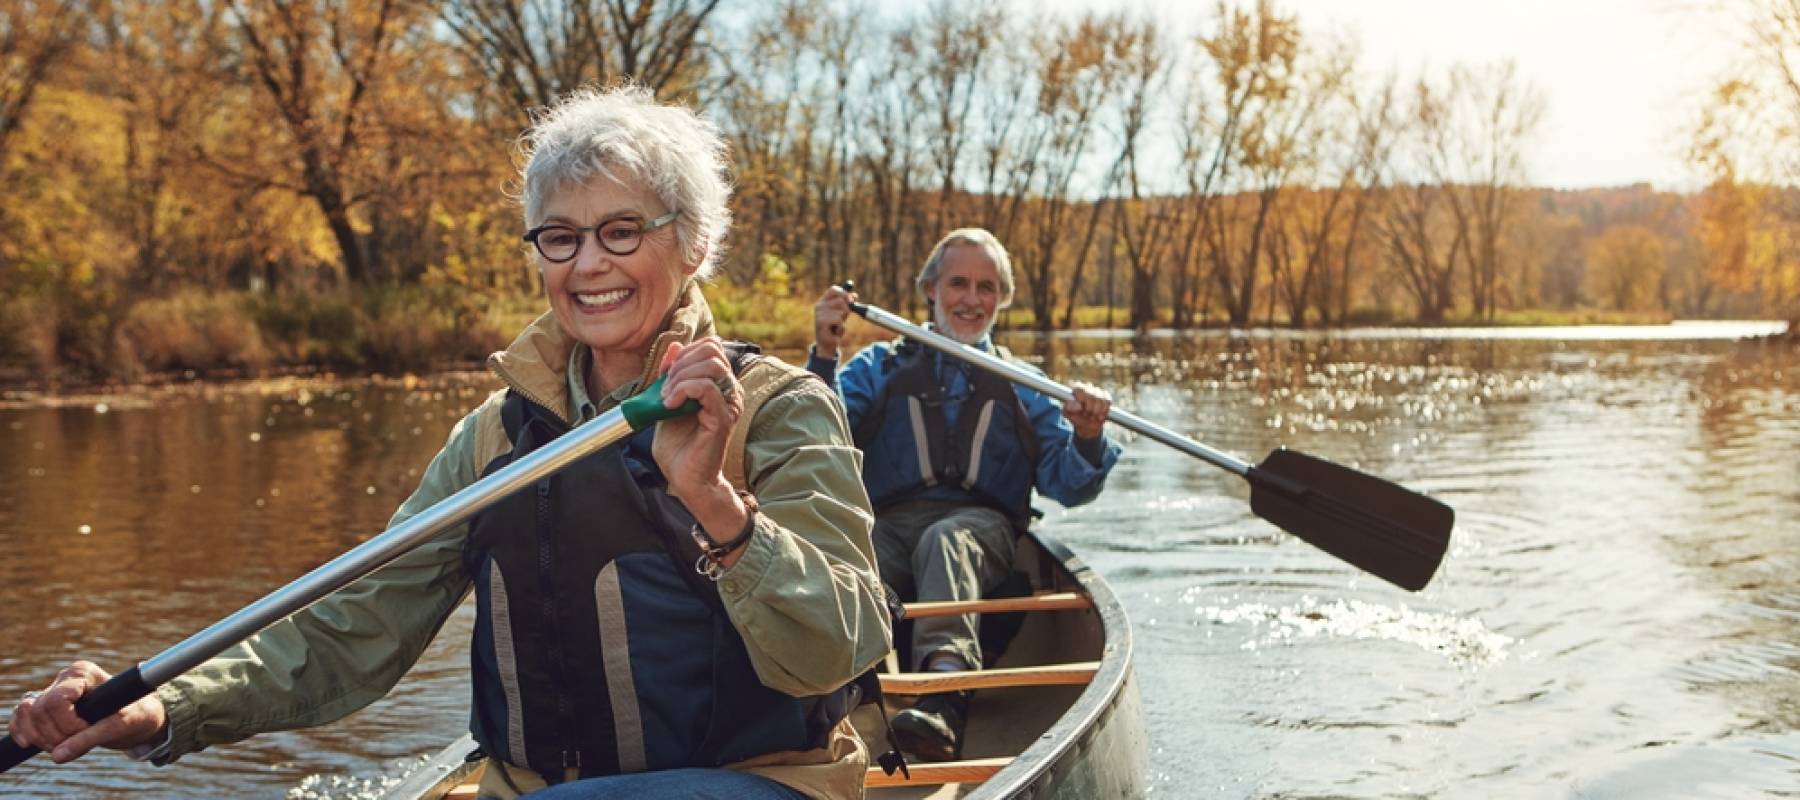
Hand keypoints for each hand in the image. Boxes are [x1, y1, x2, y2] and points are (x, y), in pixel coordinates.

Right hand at [8, 660, 165, 762]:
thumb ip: (89, 739)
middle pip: (39, 710)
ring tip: (64, 746)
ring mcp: (53, 690)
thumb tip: (57, 756)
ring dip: (40, 737)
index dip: (68, 724)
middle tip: (77, 744)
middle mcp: (65, 678)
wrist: (139, 716)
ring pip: (27, 714)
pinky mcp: (46, 706)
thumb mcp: (119, 726)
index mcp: (83, 673)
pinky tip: (32, 744)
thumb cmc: (136, 714)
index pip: (57, 701)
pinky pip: (22, 717)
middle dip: (55, 735)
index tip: (88, 731)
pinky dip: (24, 732)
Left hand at [651, 337, 749, 552]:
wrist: (684, 479)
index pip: (710, 347)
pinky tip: (670, 404)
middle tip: (665, 388)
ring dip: (681, 377)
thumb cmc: (679, 447)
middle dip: (681, 364)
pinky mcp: (722, 417)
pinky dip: (683, 389)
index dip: (684, 353)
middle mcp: (729, 391)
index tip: (666, 375)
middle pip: (712, 351)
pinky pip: (706, 388)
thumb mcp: (668, 401)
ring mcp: (728, 403)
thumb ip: (672, 375)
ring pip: (710, 366)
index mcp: (719, 385)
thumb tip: (674, 347)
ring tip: (667, 397)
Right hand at [812, 285, 856, 359]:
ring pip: (842, 311)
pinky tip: (834, 331)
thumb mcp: (842, 313)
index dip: (845, 292)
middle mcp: (819, 305)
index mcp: (823, 301)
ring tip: (836, 326)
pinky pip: (839, 320)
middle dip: (846, 309)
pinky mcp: (821, 322)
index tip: (853, 299)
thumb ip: (846, 303)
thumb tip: (854, 295)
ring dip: (843, 320)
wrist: (826, 344)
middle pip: (840, 300)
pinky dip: (840, 327)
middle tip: (842, 318)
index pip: (834, 289)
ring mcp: (819, 314)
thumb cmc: (834, 327)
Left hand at [1063, 382, 1111, 440]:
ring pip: (1100, 398)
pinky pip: (1107, 401)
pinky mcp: (1106, 397)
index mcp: (1077, 389)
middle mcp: (1088, 387)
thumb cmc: (1075, 417)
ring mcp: (1098, 391)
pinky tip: (1099, 416)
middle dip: (1089, 408)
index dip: (1082, 398)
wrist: (1087, 425)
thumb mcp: (1067, 413)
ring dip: (1096, 411)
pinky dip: (1104, 411)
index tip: (1081, 408)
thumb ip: (1068, 408)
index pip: (1080, 388)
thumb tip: (1078, 405)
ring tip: (1092, 417)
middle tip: (1086, 415)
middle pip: (1091, 394)